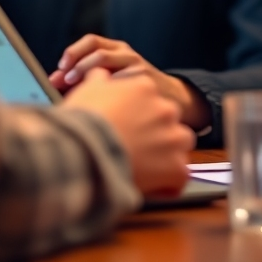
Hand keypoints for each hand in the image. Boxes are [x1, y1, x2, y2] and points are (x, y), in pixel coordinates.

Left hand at [50, 35, 211, 131]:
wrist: (170, 97)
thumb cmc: (131, 90)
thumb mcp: (113, 76)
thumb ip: (86, 77)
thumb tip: (53, 84)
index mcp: (116, 49)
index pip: (91, 41)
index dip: (74, 51)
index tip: (60, 67)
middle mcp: (126, 53)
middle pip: (98, 50)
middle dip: (78, 65)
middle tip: (65, 80)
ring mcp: (137, 65)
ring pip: (108, 62)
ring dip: (88, 75)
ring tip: (78, 92)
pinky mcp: (145, 80)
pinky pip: (122, 82)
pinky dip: (106, 90)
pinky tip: (97, 103)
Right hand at [62, 67, 193, 195]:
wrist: (83, 150)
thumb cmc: (82, 121)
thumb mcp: (88, 90)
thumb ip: (99, 79)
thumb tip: (99, 73)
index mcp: (145, 86)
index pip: (150, 99)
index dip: (138, 116)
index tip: (127, 127)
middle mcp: (165, 108)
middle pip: (167, 121)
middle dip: (155, 134)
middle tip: (134, 149)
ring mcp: (173, 137)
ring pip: (178, 146)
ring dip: (165, 156)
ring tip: (143, 169)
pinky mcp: (176, 166)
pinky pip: (179, 176)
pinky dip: (167, 184)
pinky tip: (150, 187)